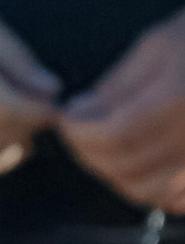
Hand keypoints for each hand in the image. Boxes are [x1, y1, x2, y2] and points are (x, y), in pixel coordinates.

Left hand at [58, 11, 184, 212]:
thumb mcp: (159, 44)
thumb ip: (117, 85)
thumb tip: (81, 114)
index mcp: (179, 98)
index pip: (113, 136)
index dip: (80, 132)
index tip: (69, 117)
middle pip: (126, 166)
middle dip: (89, 152)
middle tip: (80, 132)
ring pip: (146, 190)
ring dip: (115, 173)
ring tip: (105, 148)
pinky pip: (176, 199)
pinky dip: (150, 189)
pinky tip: (142, 165)